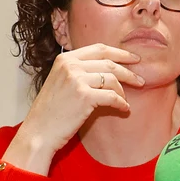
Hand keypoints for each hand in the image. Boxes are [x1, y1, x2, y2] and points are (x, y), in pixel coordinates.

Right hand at [1, 44, 145, 172]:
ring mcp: (77, 79)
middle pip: (109, 62)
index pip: (99, 49)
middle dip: (128, 71)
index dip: (120, 53)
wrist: (39, 132)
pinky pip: (112, 96)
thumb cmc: (51, 111)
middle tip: (140, 80)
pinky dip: (121, 103)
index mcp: (65, 59)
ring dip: (123, 91)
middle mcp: (70, 65)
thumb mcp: (60, 82)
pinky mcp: (84, 96)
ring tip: (125, 100)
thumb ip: (79, 71)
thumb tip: (109, 68)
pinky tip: (124, 109)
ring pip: (113, 79)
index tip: (134, 59)